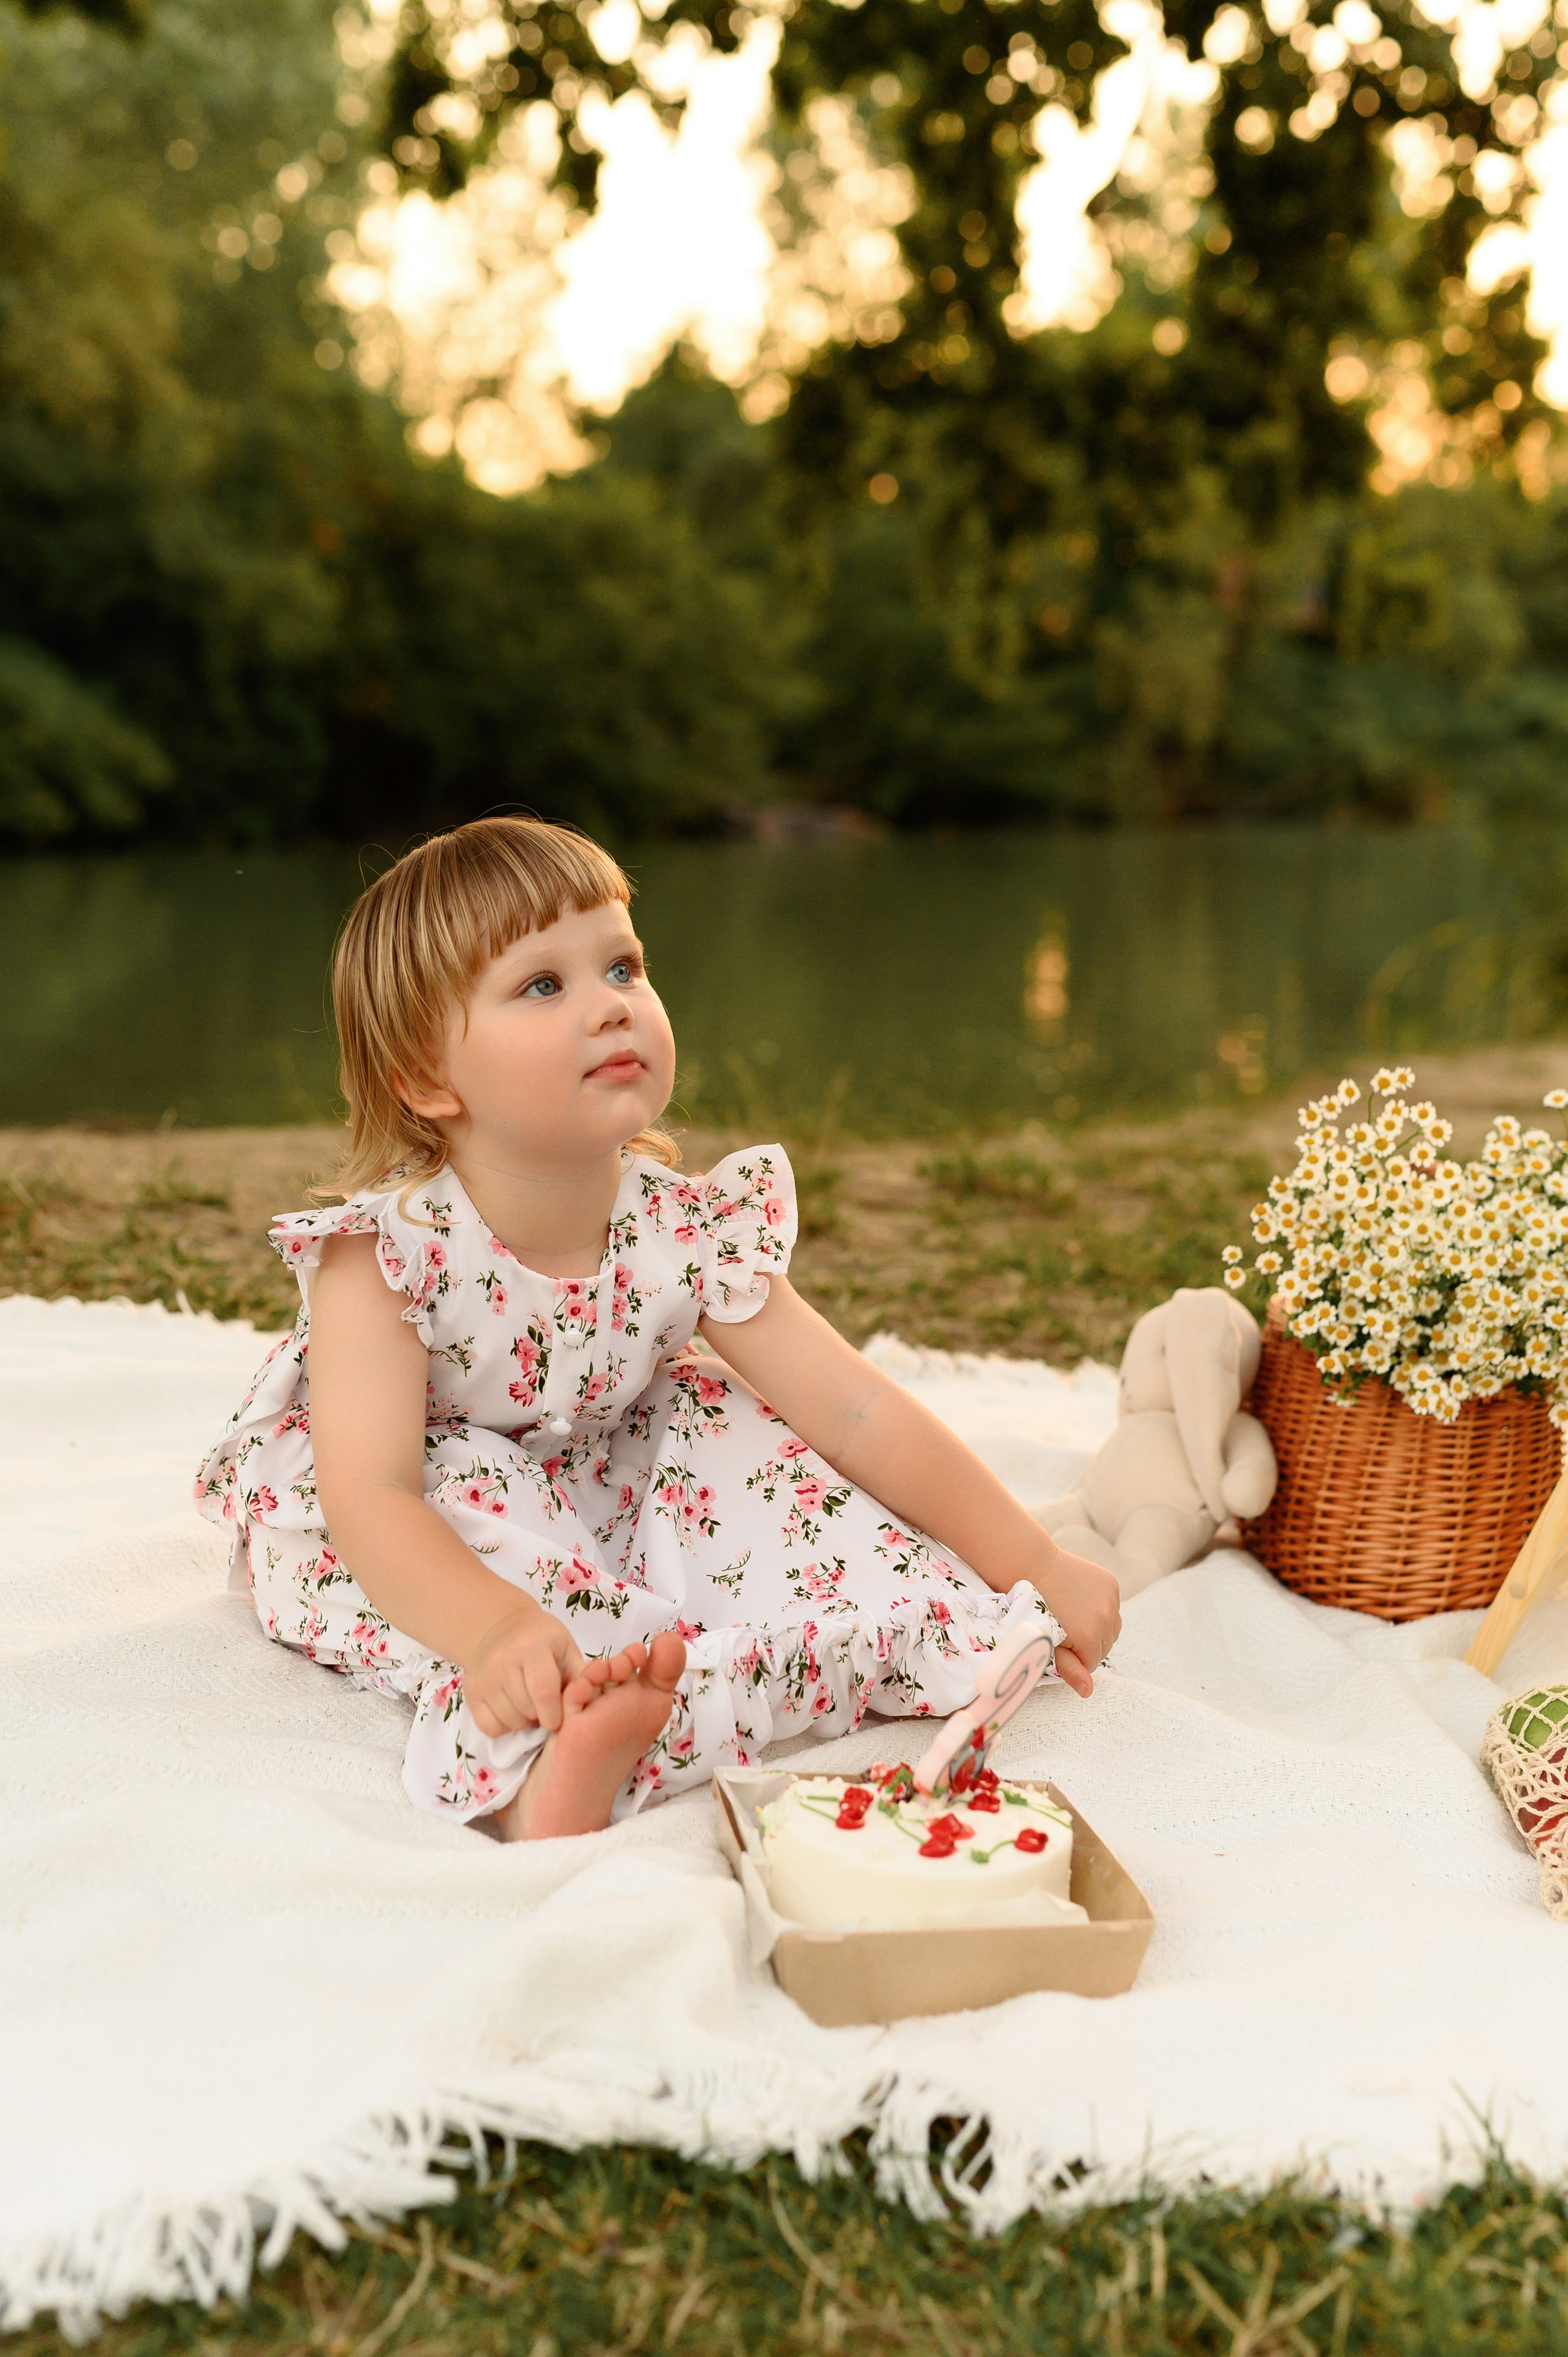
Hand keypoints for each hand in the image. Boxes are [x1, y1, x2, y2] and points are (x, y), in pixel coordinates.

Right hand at [463, 1601, 584, 1737]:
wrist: (503, 1627)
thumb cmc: (544, 1640)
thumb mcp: (567, 1649)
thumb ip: (580, 1677)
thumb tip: (588, 1704)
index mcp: (532, 1647)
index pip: (544, 1693)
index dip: (555, 1715)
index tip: (559, 1720)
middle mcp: (502, 1660)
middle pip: (527, 1710)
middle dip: (541, 1716)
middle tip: (545, 1705)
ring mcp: (483, 1676)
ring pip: (509, 1721)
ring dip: (524, 1721)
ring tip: (529, 1703)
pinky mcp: (470, 1691)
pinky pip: (489, 1727)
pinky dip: (504, 1726)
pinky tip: (512, 1709)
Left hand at [1029, 1542, 1120, 1698]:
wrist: (1032, 1566)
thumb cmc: (1033, 1608)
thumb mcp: (1048, 1643)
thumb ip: (1070, 1669)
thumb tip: (1088, 1692)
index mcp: (1089, 1636)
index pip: (1091, 1663)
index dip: (1074, 1658)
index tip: (1060, 1644)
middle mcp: (1105, 1618)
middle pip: (1104, 1647)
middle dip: (1088, 1645)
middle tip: (1066, 1630)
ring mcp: (1111, 1599)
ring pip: (1112, 1629)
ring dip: (1099, 1628)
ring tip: (1076, 1618)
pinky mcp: (1112, 1584)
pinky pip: (1113, 1608)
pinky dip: (1102, 1609)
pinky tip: (1083, 1602)